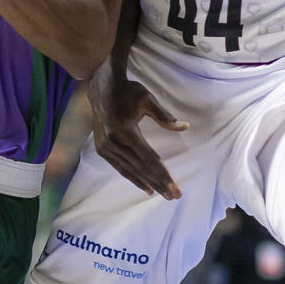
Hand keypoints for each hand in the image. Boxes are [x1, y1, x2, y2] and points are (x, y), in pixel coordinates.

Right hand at [88, 64, 187, 198]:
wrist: (100, 87)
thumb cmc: (127, 91)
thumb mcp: (147, 99)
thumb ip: (164, 116)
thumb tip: (184, 127)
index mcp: (126, 129)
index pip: (149, 158)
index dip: (163, 175)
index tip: (175, 187)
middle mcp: (114, 141)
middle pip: (141, 168)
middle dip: (159, 183)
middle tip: (175, 196)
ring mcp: (106, 147)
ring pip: (130, 170)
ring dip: (148, 183)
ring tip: (163, 195)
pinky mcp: (102, 149)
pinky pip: (120, 168)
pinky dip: (133, 178)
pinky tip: (146, 187)